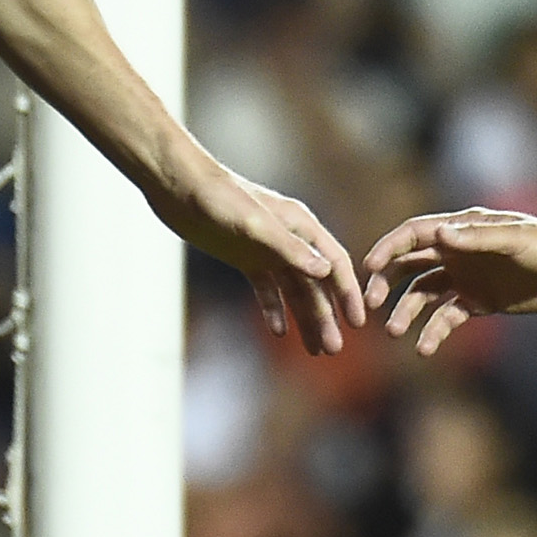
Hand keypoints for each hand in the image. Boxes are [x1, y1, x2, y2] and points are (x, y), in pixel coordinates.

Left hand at [152, 159, 366, 355]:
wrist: (178, 186)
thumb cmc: (218, 197)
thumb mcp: (255, 224)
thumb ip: (290, 248)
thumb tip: (325, 272)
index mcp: (300, 226)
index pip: (334, 264)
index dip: (347, 294)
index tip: (358, 323)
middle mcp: (289, 239)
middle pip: (316, 284)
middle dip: (327, 317)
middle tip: (334, 350)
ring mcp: (267, 250)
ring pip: (294, 290)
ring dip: (305, 319)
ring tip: (315, 350)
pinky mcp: (245, 258)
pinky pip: (267, 290)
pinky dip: (274, 310)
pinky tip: (279, 332)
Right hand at [360, 210, 536, 355]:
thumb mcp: (516, 240)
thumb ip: (477, 238)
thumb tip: (437, 234)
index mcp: (463, 229)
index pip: (415, 235)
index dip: (389, 249)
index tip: (368, 269)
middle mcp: (459, 251)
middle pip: (411, 264)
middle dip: (388, 282)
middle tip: (373, 304)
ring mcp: (467, 277)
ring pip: (424, 294)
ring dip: (407, 311)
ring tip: (396, 332)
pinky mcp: (480, 302)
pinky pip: (447, 317)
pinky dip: (433, 332)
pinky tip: (424, 348)